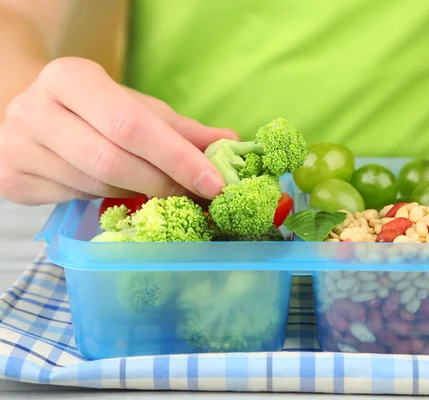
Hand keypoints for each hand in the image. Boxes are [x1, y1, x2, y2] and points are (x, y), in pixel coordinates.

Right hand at [0, 57, 237, 204]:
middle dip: (163, 183)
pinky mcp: (12, 179)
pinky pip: (76, 200)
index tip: (215, 183)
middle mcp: (36, 109)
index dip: (177, 157)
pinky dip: (109, 199)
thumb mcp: (136, 109)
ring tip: (158, 188)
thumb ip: (180, 128)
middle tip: (196, 196)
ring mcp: (18, 147)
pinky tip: (121, 190)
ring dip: (138, 193)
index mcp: (71, 78)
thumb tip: (230, 143)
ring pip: (95, 185)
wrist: (29, 114)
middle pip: (111, 160)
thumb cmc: (94, 111)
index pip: (132, 124)